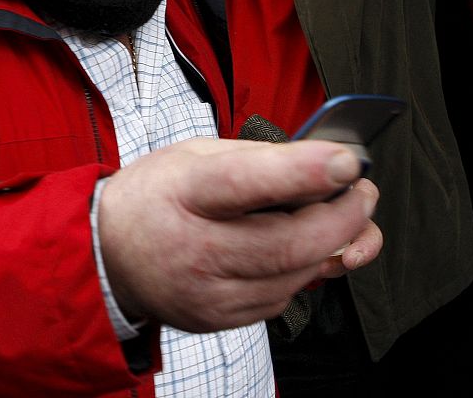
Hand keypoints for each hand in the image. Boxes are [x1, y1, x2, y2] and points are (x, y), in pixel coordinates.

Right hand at [98, 137, 379, 331]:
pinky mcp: (219, 319)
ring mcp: (207, 292)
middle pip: (287, 244)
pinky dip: (302, 270)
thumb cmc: (156, 194)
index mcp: (185, 191)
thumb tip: (322, 166)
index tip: (346, 162)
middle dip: (343, 219)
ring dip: (332, 246)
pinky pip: (282, 298)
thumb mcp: (195, 153)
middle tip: (363, 194)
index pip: (245, 182)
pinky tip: (300, 248)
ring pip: (294, 277)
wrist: (108, 254)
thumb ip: (258, 159)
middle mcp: (195, 248)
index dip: (302, 173)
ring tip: (341, 217)